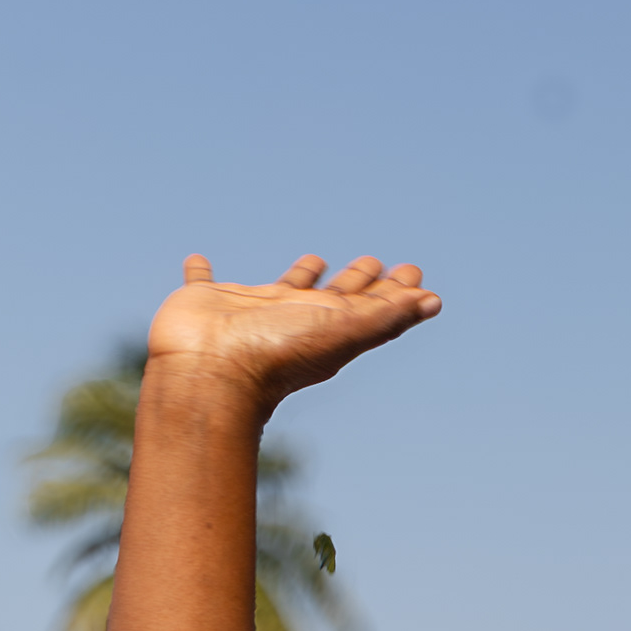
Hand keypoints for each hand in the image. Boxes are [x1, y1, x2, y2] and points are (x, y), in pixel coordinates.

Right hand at [146, 252, 443, 414]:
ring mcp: (250, 311)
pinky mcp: (206, 301)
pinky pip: (203, 280)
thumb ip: (386, 316)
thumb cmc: (279, 354)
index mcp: (327, 326)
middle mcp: (293, 318)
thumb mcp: (343, 331)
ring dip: (300, 275)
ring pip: (281, 288)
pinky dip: (200, 270)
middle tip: (374, 262)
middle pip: (333, 296)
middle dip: (357, 280)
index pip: (370, 305)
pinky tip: (197, 259)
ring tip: (315, 259)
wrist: (213, 371)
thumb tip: (433, 301)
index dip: (394, 291)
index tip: (413, 274)